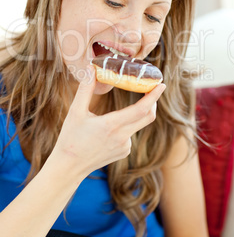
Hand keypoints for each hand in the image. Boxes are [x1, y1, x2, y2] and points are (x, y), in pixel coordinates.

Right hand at [52, 65, 165, 180]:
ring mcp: (125, 147)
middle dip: (152, 101)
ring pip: (138, 125)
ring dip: (135, 113)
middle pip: (148, 116)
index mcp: (111, 125)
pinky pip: (130, 134)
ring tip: (118, 108)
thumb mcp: (75, 111)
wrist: (69, 167)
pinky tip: (108, 129)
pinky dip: (125, 125)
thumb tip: (91, 68)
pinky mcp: (124, 152)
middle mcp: (122, 137)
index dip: (153, 96)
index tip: (162, 85)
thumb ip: (85, 89)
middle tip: (151, 88)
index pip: (141, 109)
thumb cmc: (70, 138)